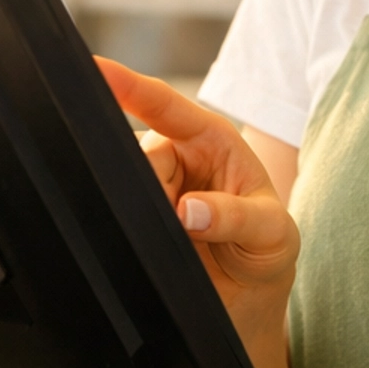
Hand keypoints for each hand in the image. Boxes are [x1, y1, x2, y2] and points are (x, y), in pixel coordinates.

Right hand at [97, 58, 299, 327]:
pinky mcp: (134, 219)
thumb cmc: (266, 248)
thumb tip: (188, 210)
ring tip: (185, 244)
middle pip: (137, 156)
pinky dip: (129, 234)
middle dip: (152, 189)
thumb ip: (236, 217)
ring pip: (123, 189)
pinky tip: (157, 249)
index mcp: (210, 140)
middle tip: (183, 225)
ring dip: (144, 216)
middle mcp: (175, 157)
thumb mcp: (271, 232)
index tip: (97, 69)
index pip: (165, 105)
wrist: (248, 298)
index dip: (130, 86)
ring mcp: (151, 189)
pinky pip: (115, 218)